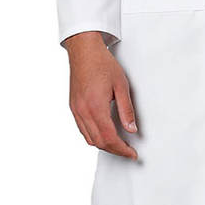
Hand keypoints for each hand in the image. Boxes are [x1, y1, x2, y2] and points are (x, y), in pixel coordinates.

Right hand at [64, 31, 138, 159]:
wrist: (84, 51)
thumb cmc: (102, 64)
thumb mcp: (121, 85)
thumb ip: (126, 110)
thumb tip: (132, 129)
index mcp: (96, 107)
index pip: (109, 138)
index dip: (122, 149)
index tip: (132, 153)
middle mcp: (83, 111)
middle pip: (98, 142)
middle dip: (114, 150)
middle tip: (128, 150)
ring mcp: (76, 110)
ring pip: (88, 139)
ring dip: (103, 145)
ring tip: (118, 144)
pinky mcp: (73, 107)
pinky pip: (82, 130)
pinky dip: (93, 137)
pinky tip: (103, 133)